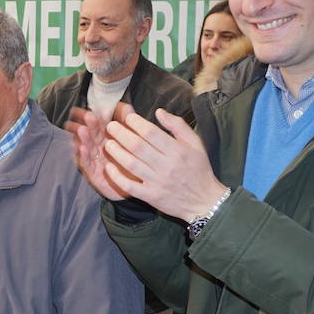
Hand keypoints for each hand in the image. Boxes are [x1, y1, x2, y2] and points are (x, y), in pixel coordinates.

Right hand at [67, 106, 132, 199]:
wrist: (134, 185)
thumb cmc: (132, 160)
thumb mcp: (131, 140)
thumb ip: (128, 123)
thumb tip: (127, 107)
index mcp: (105, 137)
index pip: (96, 123)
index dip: (91, 115)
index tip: (90, 108)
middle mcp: (97, 146)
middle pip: (89, 132)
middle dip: (87, 124)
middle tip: (88, 116)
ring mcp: (93, 159)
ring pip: (85, 146)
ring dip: (83, 138)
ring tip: (82, 130)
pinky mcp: (91, 172)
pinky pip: (86, 163)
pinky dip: (83, 156)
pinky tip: (82, 148)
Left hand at [101, 107, 228, 220]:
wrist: (205, 202)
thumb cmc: (199, 169)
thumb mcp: (196, 144)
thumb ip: (178, 126)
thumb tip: (159, 111)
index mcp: (178, 151)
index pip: (151, 133)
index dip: (136, 123)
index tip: (127, 117)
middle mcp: (167, 166)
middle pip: (138, 147)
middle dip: (121, 134)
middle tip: (111, 126)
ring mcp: (158, 182)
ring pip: (131, 164)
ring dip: (116, 152)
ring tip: (108, 143)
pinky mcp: (151, 197)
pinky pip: (129, 186)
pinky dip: (117, 176)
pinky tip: (109, 167)